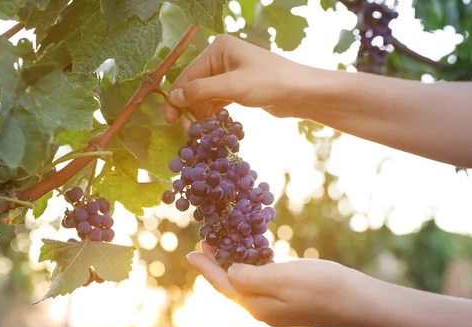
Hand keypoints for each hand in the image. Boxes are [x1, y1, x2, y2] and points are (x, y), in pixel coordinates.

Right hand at [163, 35, 311, 123]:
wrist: (302, 93)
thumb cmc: (270, 83)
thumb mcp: (232, 86)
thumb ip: (200, 91)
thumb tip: (173, 97)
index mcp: (218, 48)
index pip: (188, 74)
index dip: (177, 97)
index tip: (169, 119)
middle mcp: (221, 58)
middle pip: (194, 86)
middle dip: (189, 108)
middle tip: (187, 131)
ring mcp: (230, 73)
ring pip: (204, 96)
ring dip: (200, 114)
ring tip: (199, 132)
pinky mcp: (238, 88)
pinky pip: (217, 101)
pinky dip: (212, 114)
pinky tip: (210, 127)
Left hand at [186, 242, 366, 326]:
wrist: (357, 300)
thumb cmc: (320, 286)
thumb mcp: (280, 279)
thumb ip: (249, 277)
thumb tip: (230, 273)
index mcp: (256, 306)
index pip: (223, 284)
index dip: (206, 267)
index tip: (191, 251)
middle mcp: (263, 308)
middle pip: (231, 285)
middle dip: (217, 264)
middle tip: (207, 241)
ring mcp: (277, 305)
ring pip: (247, 282)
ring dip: (234, 263)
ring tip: (225, 244)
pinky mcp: (290, 297)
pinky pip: (264, 280)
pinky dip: (254, 265)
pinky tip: (255, 253)